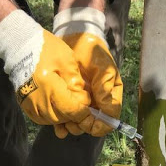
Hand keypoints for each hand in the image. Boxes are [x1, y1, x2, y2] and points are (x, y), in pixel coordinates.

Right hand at [0, 9, 90, 128]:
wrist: (21, 45)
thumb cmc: (46, 49)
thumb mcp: (67, 60)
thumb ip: (76, 82)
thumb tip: (83, 101)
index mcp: (49, 86)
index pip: (70, 110)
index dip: (82, 112)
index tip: (88, 107)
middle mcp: (36, 98)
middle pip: (61, 118)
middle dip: (73, 115)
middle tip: (80, 106)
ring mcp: (28, 102)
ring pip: (50, 120)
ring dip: (62, 117)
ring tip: (69, 107)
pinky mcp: (23, 102)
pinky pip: (39, 118)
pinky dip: (51, 117)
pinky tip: (56, 108)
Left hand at [53, 7, 122, 137]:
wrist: (75, 38)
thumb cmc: (94, 52)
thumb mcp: (104, 69)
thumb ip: (105, 89)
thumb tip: (107, 110)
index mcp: (109, 97)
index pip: (109, 119)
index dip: (100, 125)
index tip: (89, 123)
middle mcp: (96, 103)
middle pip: (92, 124)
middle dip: (83, 127)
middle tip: (73, 123)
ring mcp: (81, 101)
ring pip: (78, 123)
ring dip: (71, 127)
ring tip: (63, 126)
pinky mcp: (67, 98)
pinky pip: (65, 115)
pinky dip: (61, 123)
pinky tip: (57, 126)